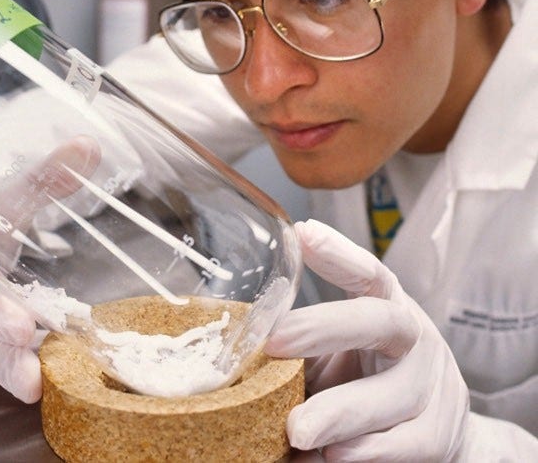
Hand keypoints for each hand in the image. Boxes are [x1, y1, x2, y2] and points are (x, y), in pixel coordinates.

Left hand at [265, 219, 468, 461]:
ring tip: (298, 430)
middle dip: (328, 327)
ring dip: (343, 411)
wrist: (426, 431)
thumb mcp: (330, 357)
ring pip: (397, 392)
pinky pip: (411, 444)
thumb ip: (298, 352)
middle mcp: (414, 337)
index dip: (341, 254)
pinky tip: (336, 455)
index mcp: (385, 308)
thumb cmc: (361, 383)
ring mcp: (435, 385)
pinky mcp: (441, 434)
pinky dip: (370, 451)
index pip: (369, 274)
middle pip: (384, 320)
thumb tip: (233, 356)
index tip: (304, 234)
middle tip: (277, 343)